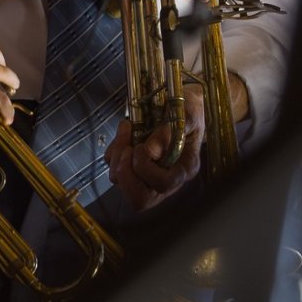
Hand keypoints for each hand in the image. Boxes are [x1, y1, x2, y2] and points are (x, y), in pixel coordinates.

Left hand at [105, 84, 205, 212]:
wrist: (183, 101)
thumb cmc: (189, 109)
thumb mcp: (186, 114)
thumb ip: (171, 131)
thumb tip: (150, 150)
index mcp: (184, 169)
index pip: (164, 185)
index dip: (146, 168)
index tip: (142, 145)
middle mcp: (167, 178)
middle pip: (140, 200)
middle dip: (126, 174)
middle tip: (127, 149)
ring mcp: (148, 175)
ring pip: (122, 183)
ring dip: (117, 158)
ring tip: (127, 132)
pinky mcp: (134, 167)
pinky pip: (114, 169)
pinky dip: (113, 151)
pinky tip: (125, 130)